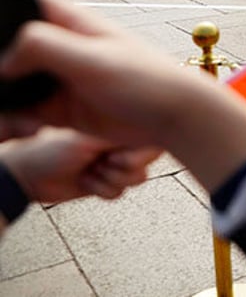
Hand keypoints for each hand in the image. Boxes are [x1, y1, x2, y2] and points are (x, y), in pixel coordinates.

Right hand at [0, 0, 245, 190]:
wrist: (172, 117)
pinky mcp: (56, 106)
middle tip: (3, 80)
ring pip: (6, 79)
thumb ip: (46, 47)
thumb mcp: (94, 59)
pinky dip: (12, 118)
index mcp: (67, 20)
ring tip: (17, 118)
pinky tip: (22, 128)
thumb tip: (1, 57)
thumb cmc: (145, 79)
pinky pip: (19, 110)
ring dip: (2, 96)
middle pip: (5, 40)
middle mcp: (56, 44)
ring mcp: (54, 76)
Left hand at [0, 127, 158, 202]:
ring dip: (110, 180)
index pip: (150, 137)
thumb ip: (122, 137)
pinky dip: (102, 190)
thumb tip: (150, 134)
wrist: (26, 176)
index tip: (118, 156)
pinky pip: (121, 192)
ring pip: (137, 179)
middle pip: (147, 160)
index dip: (140, 153)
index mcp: (118, 123)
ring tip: (91, 171)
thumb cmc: (50, 151)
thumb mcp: (90, 140)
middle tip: (103, 163)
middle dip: (124, 169)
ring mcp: (113, 161)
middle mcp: (119, 140)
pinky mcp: (106, 180)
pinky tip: (86, 181)